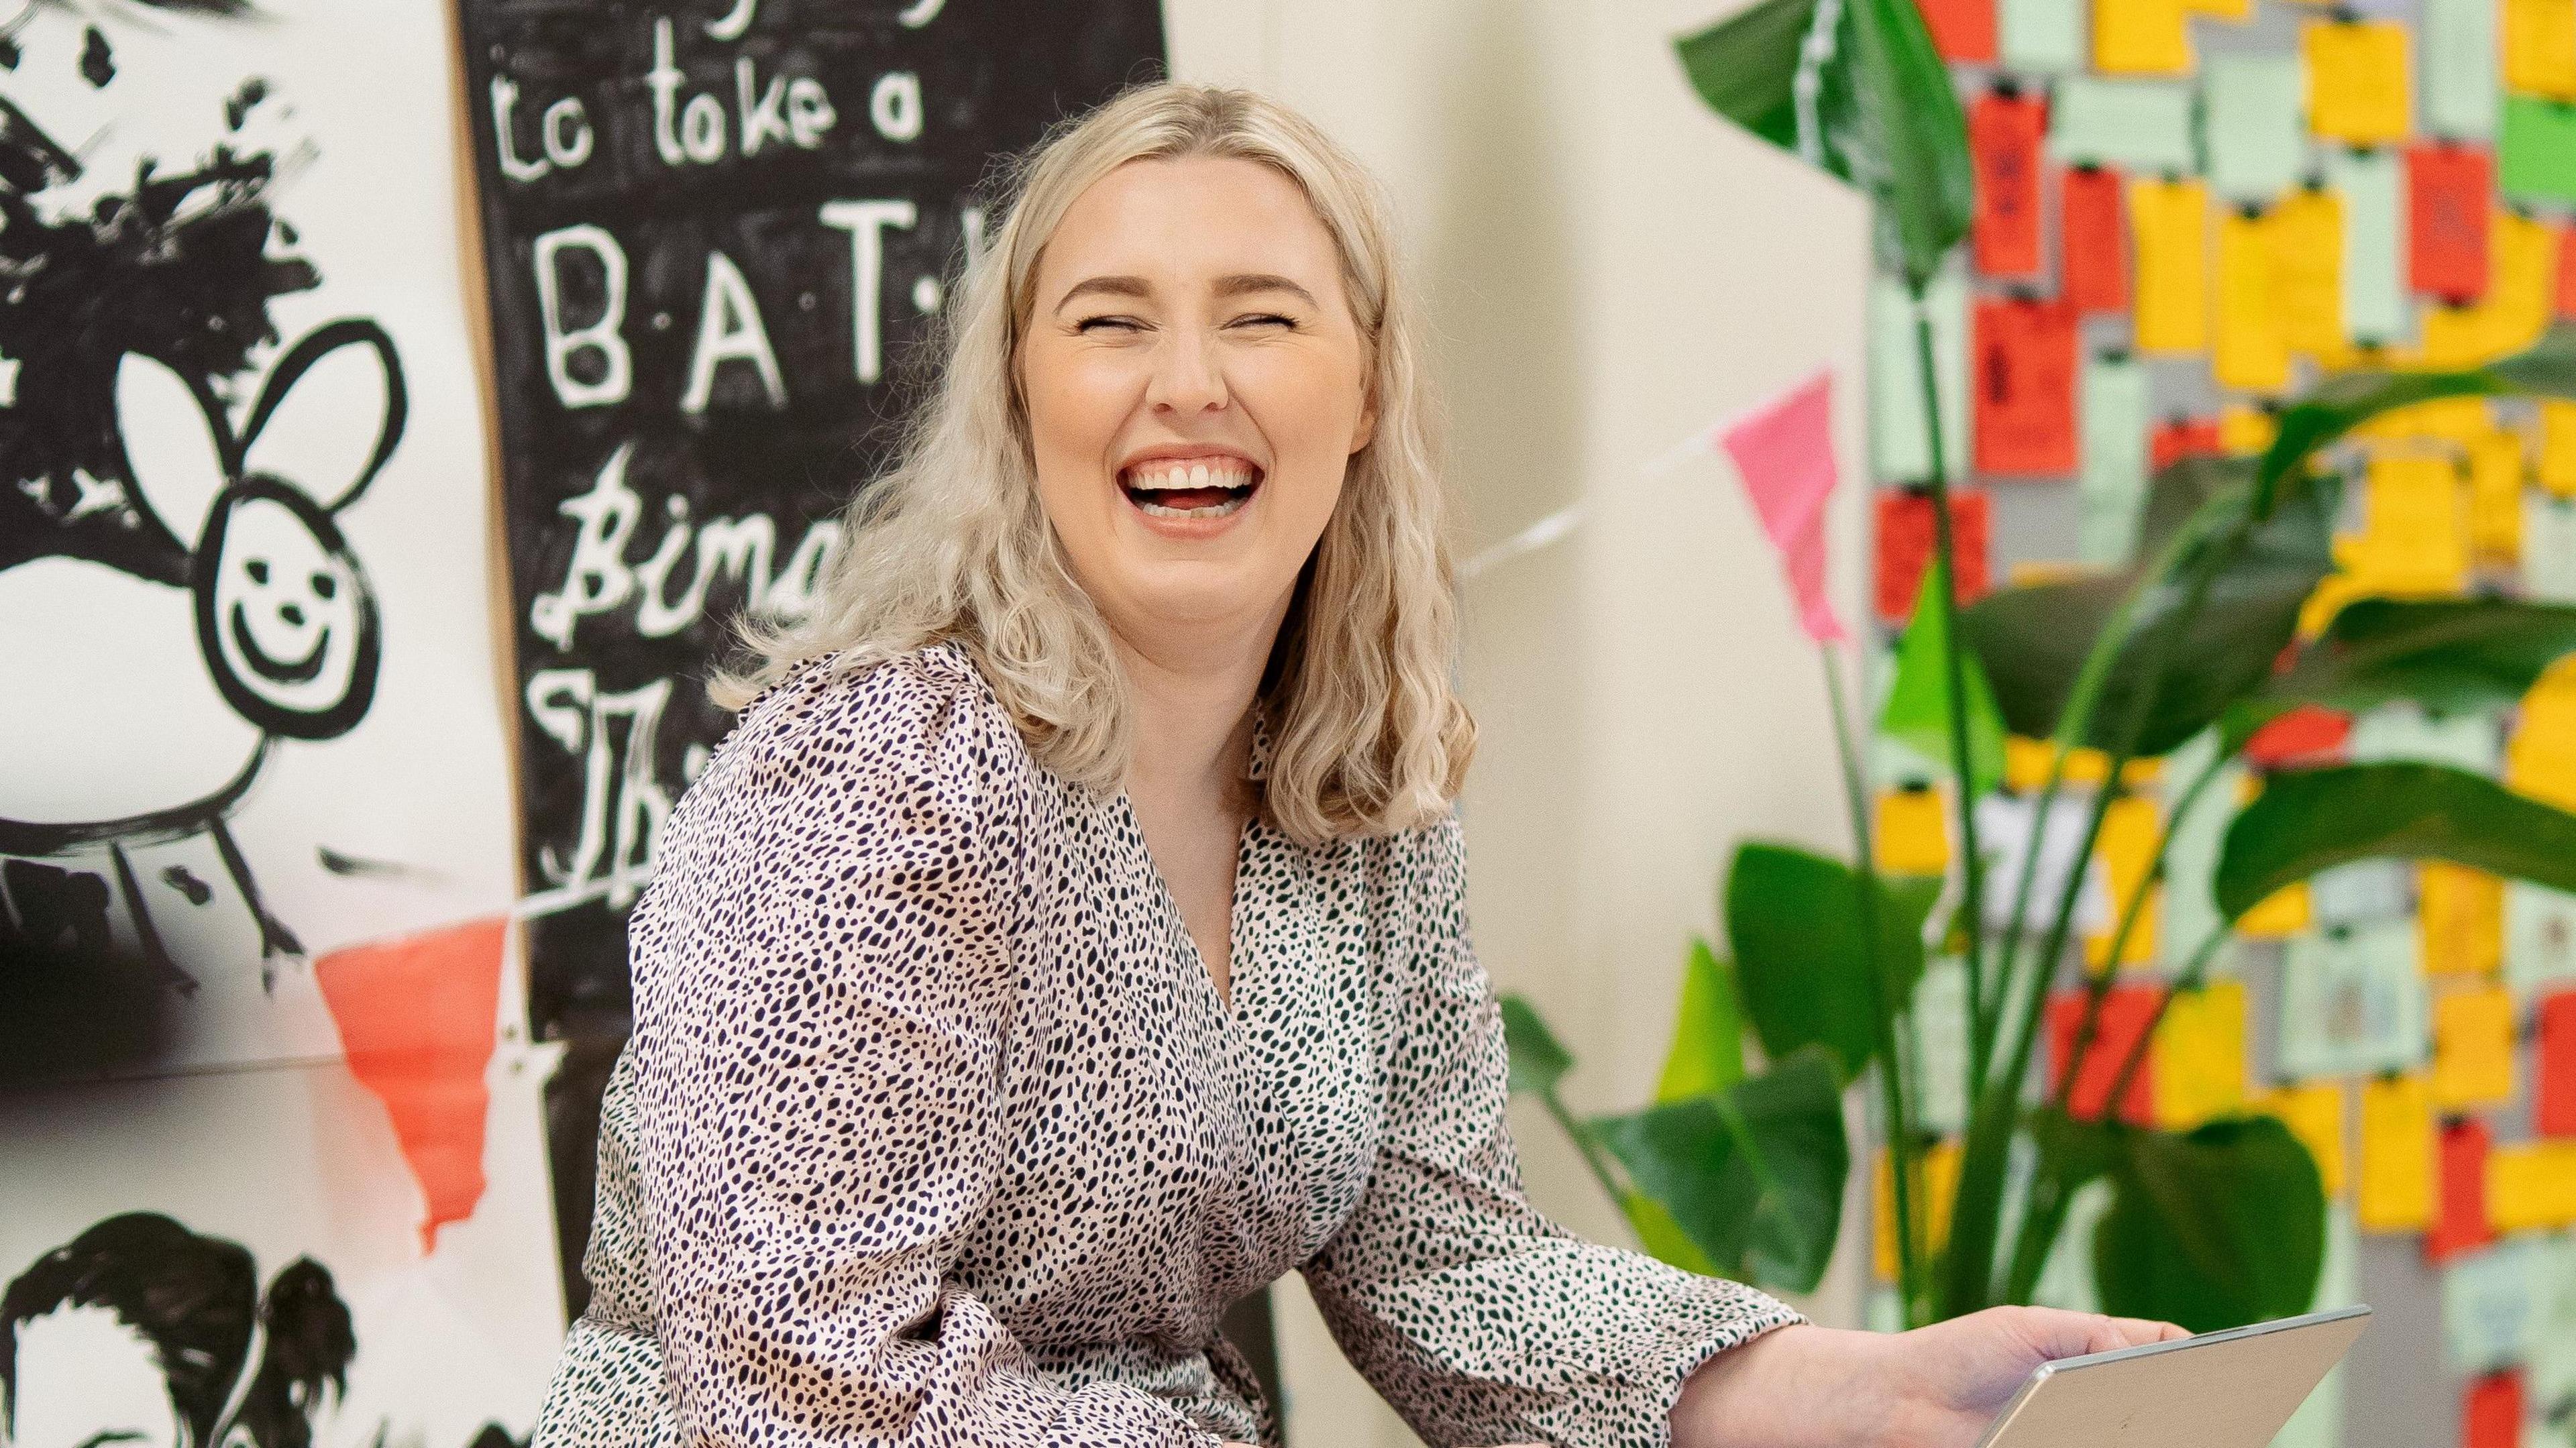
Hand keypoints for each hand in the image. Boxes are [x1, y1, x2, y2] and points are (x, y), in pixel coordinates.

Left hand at [1671, 1307, 2187, 1447]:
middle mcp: (2104, 1407)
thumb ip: (2099, 1336)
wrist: (1902, 1400)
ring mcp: (2085, 1433)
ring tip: (2194, 1426)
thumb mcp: (2032, 1329)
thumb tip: (2169, 1345)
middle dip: (2201, 1412)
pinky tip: (2132, 1435)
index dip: (2213, 1372)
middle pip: (2171, 1413)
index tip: (2248, 1369)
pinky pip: (2108, 1445)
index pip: (2174, 1366)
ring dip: (2167, 1428)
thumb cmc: (1963, 1355)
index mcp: (2103, 1363)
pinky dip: (2126, 1436)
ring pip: (2143, 1434)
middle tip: (2227, 1411)